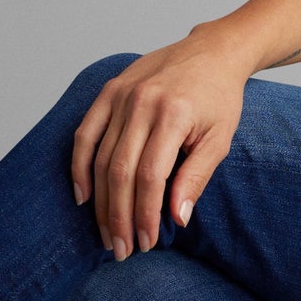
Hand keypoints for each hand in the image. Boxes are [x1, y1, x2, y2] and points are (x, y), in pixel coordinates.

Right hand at [70, 30, 250, 257]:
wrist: (212, 52)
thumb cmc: (219, 98)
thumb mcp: (220, 139)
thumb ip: (196, 177)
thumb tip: (176, 218)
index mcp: (174, 114)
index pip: (150, 176)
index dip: (144, 213)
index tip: (146, 242)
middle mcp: (142, 103)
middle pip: (120, 171)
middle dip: (118, 216)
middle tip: (121, 248)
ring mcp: (122, 95)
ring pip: (101, 157)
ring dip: (100, 201)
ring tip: (105, 232)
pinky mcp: (109, 91)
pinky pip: (86, 133)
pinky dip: (80, 165)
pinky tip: (83, 195)